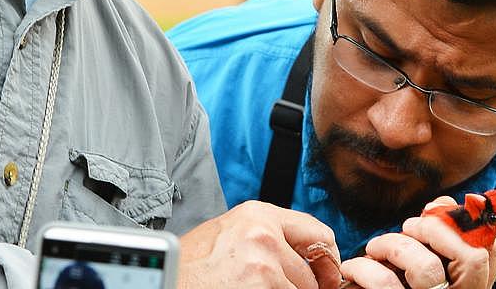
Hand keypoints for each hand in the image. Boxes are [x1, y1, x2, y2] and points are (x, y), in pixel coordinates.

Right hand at [177, 200, 341, 288]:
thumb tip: (307, 253)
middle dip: (308, 286)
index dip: (327, 259)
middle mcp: (265, 233)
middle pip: (314, 269)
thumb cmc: (192, 263)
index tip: (326, 275)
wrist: (168, 278)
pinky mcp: (262, 286)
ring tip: (255, 288)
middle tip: (285, 287)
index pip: (318, 232)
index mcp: (258, 214)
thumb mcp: (230, 232)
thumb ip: (268, 234)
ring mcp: (265, 262)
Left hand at [339, 197, 495, 288]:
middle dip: (434, 229)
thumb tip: (443, 204)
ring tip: (375, 249)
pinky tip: (353, 270)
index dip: (469, 224)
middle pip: (472, 258)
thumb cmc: (394, 283)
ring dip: (393, 245)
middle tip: (408, 226)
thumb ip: (436, 237)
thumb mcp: (421, 262)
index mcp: (467, 286)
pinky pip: (385, 283)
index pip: (490, 253)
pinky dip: (364, 268)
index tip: (437, 209)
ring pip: (426, 268)